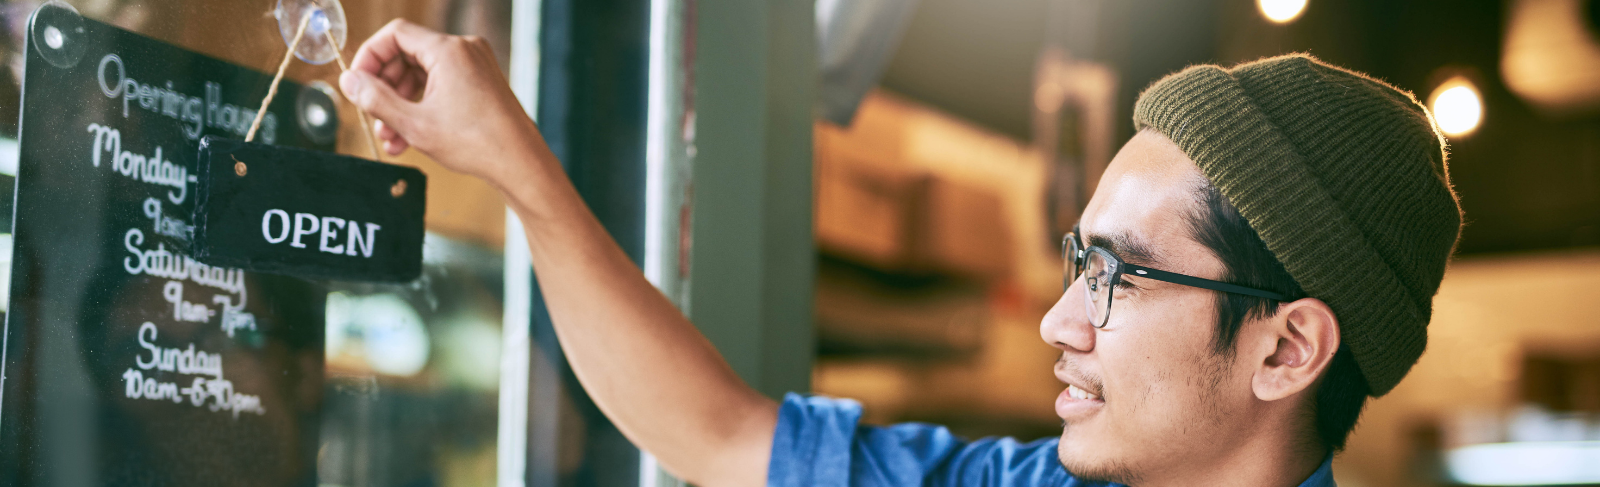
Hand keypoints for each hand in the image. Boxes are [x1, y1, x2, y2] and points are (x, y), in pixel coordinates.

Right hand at [339, 20, 540, 181]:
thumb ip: (375, 99)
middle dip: (385, 90)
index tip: (357, 84)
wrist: (521, 164)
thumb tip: (348, 81)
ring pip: (422, 75)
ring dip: (401, 105)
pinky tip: (407, 139)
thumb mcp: (414, 124)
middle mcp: (465, 50)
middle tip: (372, 118)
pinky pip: (441, 86)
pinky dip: (423, 107)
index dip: (369, 57)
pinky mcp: (481, 82)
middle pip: (407, 55)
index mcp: (449, 50)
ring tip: (389, 139)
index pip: (395, 34)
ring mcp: (476, 65)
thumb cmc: (476, 144)